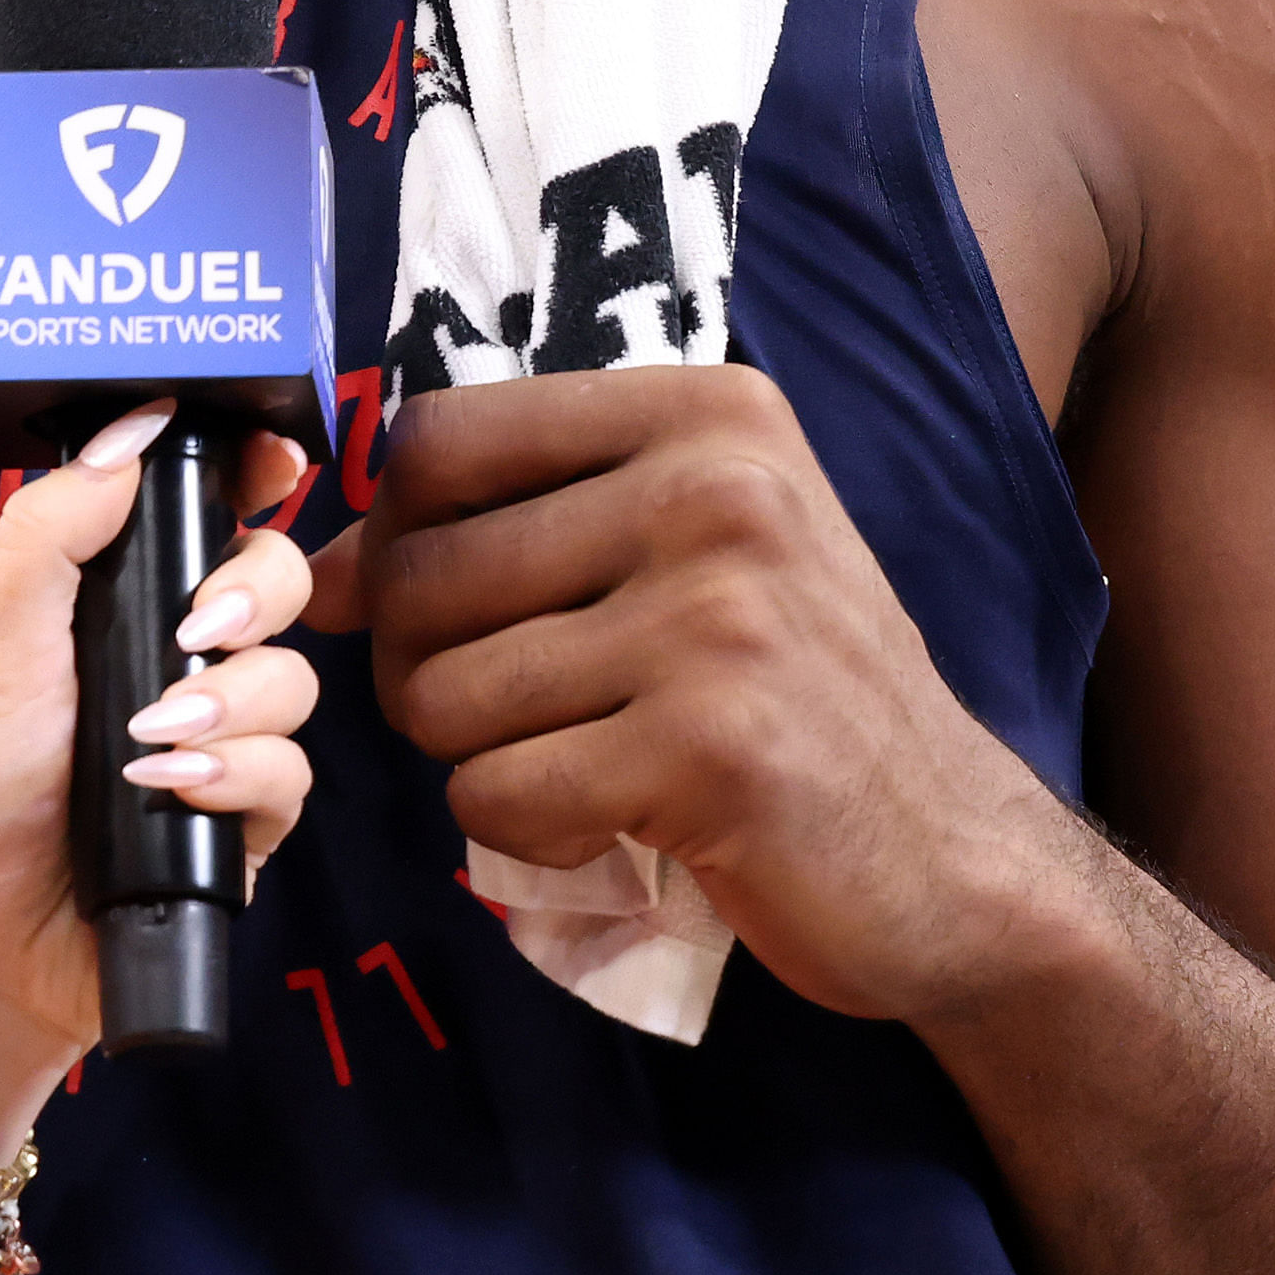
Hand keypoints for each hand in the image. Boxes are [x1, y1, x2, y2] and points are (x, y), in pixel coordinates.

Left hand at [0, 413, 317, 1169]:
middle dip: (255, 592)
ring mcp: (214, 751)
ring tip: (152, 741)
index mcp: (112, 605)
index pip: (204, 516)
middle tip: (200, 626)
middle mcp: (172, 667)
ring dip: (234, 702)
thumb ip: (56, 531)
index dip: (249, 476)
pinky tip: (174, 793)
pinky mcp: (240, 833)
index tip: (269, 456)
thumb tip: (135, 428)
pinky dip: (241, 777)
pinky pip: (291, 777)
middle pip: (275, 585)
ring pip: (295, 682)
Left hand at [310, 363, 1080, 1025]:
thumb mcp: (686, 557)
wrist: (958, 860)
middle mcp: (717, 491)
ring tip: (581, 762)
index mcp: (705, 414)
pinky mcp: (711, 752)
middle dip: (424, 671)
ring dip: (478, 758)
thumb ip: (516, 527)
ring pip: (444, 694)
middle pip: (422, 575)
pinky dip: (524, 830)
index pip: (438, 439)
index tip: (434, 603)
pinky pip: (495, 794)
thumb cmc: (798, 699)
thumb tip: (316, 565)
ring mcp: (719, 619)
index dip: (393, 532)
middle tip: (516, 715)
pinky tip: (614, 818)